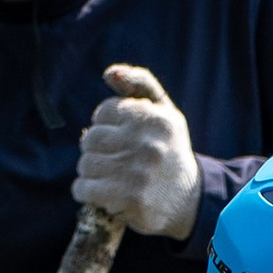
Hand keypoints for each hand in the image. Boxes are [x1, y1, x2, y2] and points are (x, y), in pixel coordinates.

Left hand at [75, 61, 198, 240]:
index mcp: (154, 118)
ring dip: (91, 172)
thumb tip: (109, 73)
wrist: (188, 198)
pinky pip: (84, 189)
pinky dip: (86, 192)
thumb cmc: (169, 148)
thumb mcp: (164, 111)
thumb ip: (139, 83)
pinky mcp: (129, 199)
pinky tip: (102, 192)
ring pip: (85, 165)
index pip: (103, 112)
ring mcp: (138, 173)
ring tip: (110, 176)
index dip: (107, 126)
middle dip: (96, 150)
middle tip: (112, 159)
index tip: (119, 137)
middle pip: (90, 139)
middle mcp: (147, 144)